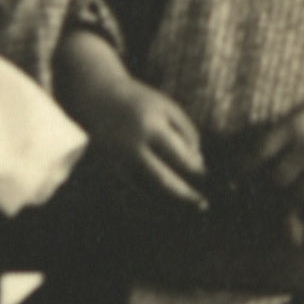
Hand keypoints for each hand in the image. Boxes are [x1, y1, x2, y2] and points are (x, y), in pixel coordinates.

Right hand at [54, 31, 207, 207]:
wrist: (96, 97)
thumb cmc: (139, 102)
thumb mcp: (166, 107)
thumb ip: (187, 131)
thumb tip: (199, 163)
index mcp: (149, 127)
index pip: (178, 156)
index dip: (195, 169)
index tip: (207, 176)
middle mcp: (133, 147)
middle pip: (162, 179)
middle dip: (184, 195)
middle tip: (203, 204)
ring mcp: (120, 159)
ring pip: (147, 189)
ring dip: (169, 200)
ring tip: (188, 206)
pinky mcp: (113, 167)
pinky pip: (137, 188)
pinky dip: (154, 196)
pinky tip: (169, 200)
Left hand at [236, 85, 303, 224]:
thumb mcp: (302, 115)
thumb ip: (278, 136)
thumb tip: (243, 166)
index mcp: (294, 126)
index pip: (259, 153)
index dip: (245, 168)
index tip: (239, 177)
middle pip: (276, 180)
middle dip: (274, 184)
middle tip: (275, 187)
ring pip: (298, 197)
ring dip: (295, 198)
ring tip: (297, 192)